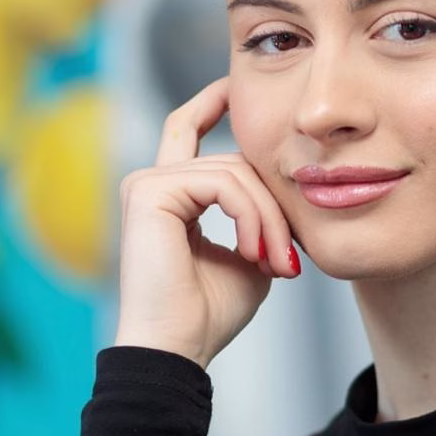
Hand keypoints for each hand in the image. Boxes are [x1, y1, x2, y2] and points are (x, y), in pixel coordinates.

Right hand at [113, 75, 299, 369]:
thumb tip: (288, 199)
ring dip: (267, 218)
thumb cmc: (209, 315)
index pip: (190, 130)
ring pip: (233, 172)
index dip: (216, 102)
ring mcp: (146, 185)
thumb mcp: (251, 259)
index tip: (241, 85)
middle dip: (273, 204)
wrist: (178, 349)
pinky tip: (255, 252)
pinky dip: (250, 216)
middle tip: (290, 258)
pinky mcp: (148, 192)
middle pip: (234, 160)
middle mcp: (151, 184)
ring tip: (276, 262)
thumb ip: (261, 221)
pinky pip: (221, 182)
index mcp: (169, 196)